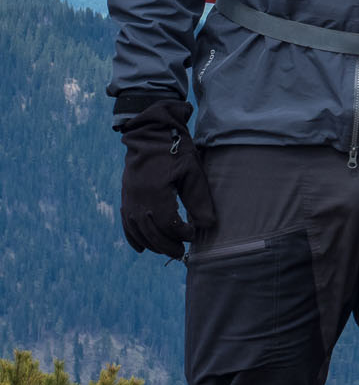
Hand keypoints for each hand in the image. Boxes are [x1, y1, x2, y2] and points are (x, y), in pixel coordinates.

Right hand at [119, 100, 216, 258]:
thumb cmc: (176, 150)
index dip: (180, 233)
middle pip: (150, 231)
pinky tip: (142, 248)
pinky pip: (126, 222)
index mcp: (155, 191)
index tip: (193, 234)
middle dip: (166, 244)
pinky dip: (133, 237)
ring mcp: (129, 198)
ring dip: (152, 244)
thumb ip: (199, 200)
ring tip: (168, 250)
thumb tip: (207, 226)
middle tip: (181, 251)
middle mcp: (138, 197)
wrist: (151, 133)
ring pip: (137, 230)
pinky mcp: (126, 196)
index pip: (167, 223)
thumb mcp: (193, 172)